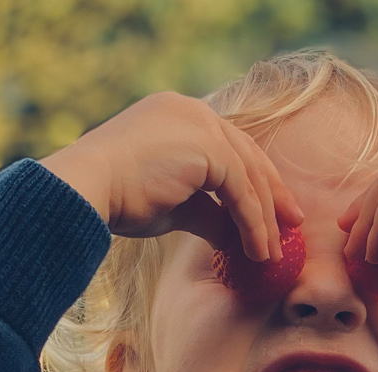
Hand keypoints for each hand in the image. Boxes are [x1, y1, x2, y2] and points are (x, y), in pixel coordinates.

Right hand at [39, 94, 302, 262]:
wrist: (85, 188)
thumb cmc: (114, 198)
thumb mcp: (169, 206)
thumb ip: (205, 214)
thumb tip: (231, 238)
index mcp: (178, 115)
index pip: (228, 147)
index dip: (253, 180)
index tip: (271, 212)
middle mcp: (192, 111)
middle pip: (247, 154)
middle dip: (272, 194)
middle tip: (291, 226)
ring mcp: (201, 124)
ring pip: (249, 174)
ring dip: (264, 217)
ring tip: (272, 254)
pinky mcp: (207, 147)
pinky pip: (242, 189)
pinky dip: (254, 222)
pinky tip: (257, 251)